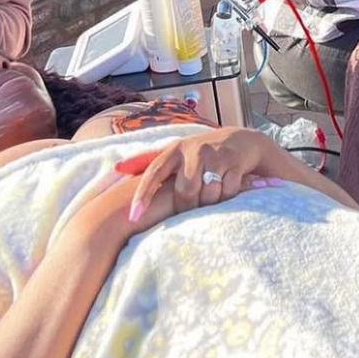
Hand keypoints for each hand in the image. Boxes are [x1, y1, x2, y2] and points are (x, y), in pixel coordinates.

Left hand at [119, 127, 277, 231]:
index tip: (133, 216)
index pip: (154, 172)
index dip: (143, 194)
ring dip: (210, 201)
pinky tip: (227, 186)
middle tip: (194, 205)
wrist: (241, 141)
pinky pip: (226, 192)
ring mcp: (215, 155)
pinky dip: (226, 196)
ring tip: (212, 192)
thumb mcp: (176, 152)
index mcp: (174, 149)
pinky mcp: (234, 162)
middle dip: (189, 205)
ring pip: (207, 194)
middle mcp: (193, 150)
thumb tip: (117, 167)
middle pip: (185, 191)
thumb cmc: (201, 152)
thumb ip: (149, 161)